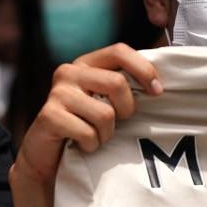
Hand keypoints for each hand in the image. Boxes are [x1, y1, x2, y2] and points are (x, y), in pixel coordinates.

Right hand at [13, 43, 162, 187]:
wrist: (48, 156)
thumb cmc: (84, 126)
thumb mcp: (104, 101)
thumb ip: (122, 86)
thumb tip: (159, 85)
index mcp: (85, 64)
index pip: (119, 51)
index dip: (143, 69)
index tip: (156, 92)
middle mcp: (68, 72)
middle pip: (116, 83)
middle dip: (125, 109)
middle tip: (116, 122)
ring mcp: (56, 93)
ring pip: (105, 113)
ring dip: (106, 133)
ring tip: (95, 135)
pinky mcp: (49, 116)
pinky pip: (88, 133)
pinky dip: (91, 145)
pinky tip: (82, 145)